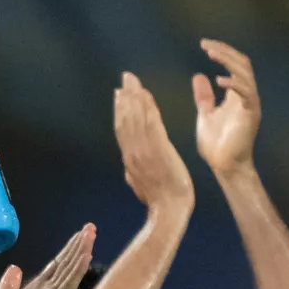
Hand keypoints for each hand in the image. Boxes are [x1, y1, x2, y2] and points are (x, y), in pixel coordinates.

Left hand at [0, 224, 98, 288]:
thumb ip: (8, 287)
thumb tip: (14, 268)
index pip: (55, 267)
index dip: (66, 252)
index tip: (77, 236)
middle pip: (66, 264)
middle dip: (78, 246)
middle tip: (90, 227)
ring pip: (70, 270)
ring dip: (80, 252)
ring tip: (91, 234)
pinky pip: (68, 284)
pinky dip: (77, 270)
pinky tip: (86, 255)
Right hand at [110, 72, 191, 218]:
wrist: (169, 209)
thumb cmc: (160, 200)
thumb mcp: (141, 186)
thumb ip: (134, 172)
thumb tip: (128, 168)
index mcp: (129, 160)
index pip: (122, 130)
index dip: (120, 110)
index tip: (120, 95)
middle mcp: (132, 152)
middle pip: (125, 119)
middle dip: (124, 97)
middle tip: (124, 79)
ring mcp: (143, 150)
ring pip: (134, 118)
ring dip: (132, 96)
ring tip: (132, 80)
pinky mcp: (157, 148)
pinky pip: (149, 122)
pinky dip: (146, 107)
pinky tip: (146, 94)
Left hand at [192, 38, 261, 178]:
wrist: (224, 166)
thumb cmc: (216, 144)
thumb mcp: (205, 115)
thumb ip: (204, 97)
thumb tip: (198, 76)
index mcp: (236, 94)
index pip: (234, 64)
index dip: (222, 52)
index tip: (204, 44)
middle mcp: (246, 95)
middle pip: (241, 64)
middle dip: (224, 51)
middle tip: (205, 44)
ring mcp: (250, 103)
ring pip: (245, 74)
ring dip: (228, 62)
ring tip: (211, 54)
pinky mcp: (251, 114)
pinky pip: (246, 93)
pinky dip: (233, 85)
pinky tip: (219, 80)